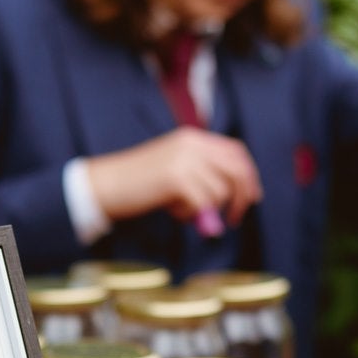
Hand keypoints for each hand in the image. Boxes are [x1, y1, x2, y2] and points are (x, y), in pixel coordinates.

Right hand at [85, 127, 263, 227]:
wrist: (105, 184)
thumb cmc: (138, 183)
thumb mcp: (174, 171)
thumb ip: (203, 178)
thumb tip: (234, 199)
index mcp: (193, 138)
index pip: (236, 152)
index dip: (249, 175)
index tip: (251, 197)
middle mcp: (192, 144)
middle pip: (237, 170)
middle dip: (242, 197)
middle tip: (234, 218)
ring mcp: (184, 159)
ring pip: (220, 192)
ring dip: (206, 210)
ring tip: (181, 211)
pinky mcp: (177, 178)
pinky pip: (203, 203)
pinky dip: (192, 215)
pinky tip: (174, 213)